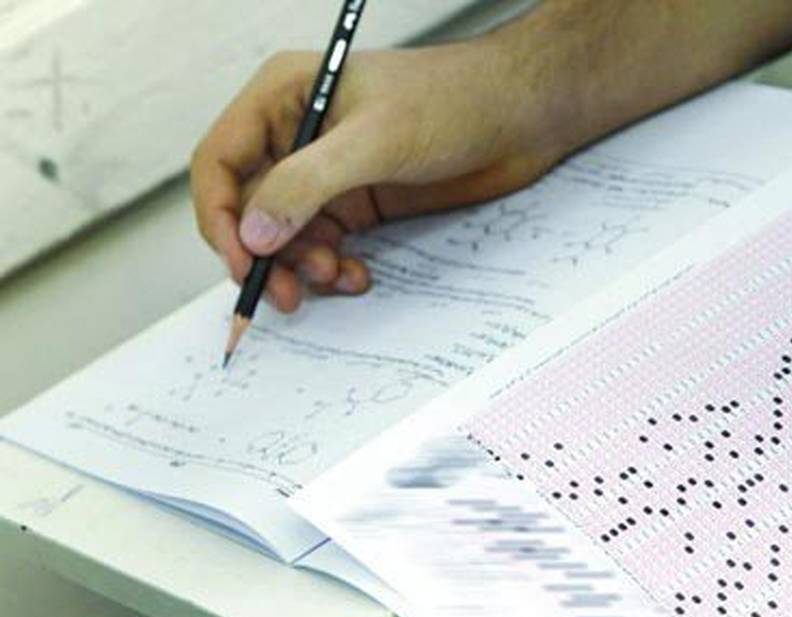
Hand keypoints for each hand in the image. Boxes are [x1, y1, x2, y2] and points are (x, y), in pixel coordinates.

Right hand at [190, 42, 570, 311]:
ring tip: (337, 276)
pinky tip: (358, 277)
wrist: (520, 116)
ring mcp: (327, 171)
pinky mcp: (358, 201)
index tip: (243, 262)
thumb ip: (308, 184)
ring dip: (302, 266)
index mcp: (282, 96)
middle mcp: (295, 134)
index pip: (219, 162)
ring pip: (286, 235)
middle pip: (248, 209)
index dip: (219, 217)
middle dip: (266, 254)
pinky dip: (333, 268)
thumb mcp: (375, 141)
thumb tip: (253, 235)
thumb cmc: (453, 102)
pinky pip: (324, 245)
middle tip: (291, 293)